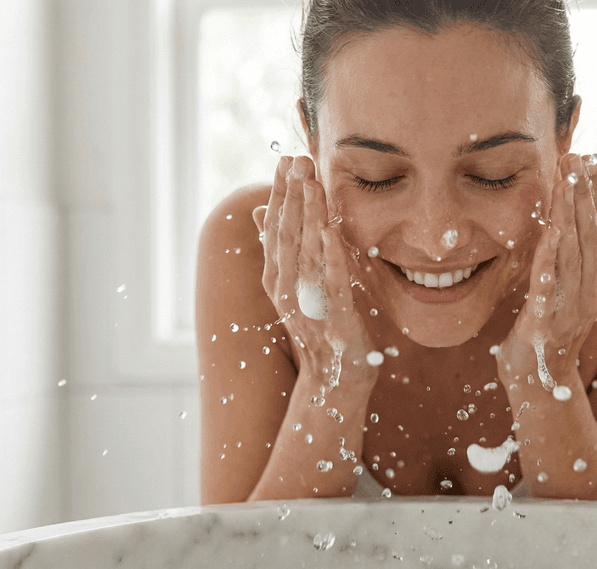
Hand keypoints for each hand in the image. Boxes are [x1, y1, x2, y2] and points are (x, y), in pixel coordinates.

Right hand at [251, 156, 375, 389]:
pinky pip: (332, 283)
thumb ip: (281, 250)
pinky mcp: (335, 319)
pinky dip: (330, 257)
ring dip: (309, 216)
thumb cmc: (319, 329)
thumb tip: (261, 212)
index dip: (280, 193)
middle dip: (293, 195)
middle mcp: (286, 288)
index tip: (285, 160)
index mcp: (277, 277)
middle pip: (287, 234)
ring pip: (306, 252)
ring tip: (312, 183)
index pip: (276, 227)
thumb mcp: (297, 284)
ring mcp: (308, 304)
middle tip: (298, 159)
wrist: (332, 380)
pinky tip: (331, 231)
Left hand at [496, 153, 596, 392]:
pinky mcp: (546, 322)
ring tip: (566, 179)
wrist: (540, 383)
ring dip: (570, 213)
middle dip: (585, 193)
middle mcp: (590, 292)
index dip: (596, 195)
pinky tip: (550, 232)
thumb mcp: (574, 287)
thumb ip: (593, 254)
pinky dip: (552, 257)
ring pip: (574, 252)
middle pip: (591, 235)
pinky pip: (550, 285)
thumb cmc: (551, 332)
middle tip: (578, 157)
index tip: (590, 161)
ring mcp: (571, 308)